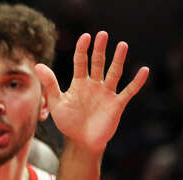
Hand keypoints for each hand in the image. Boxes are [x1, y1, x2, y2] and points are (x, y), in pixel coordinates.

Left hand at [35, 31, 148, 151]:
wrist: (81, 142)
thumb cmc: (68, 122)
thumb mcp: (56, 102)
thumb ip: (50, 84)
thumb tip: (38, 65)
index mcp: (79, 83)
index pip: (81, 62)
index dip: (82, 49)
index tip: (85, 37)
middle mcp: (94, 85)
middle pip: (98, 63)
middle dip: (100, 49)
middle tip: (103, 34)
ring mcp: (106, 93)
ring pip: (114, 73)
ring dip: (118, 60)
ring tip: (122, 45)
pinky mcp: (117, 104)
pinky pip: (129, 90)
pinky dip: (137, 81)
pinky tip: (144, 70)